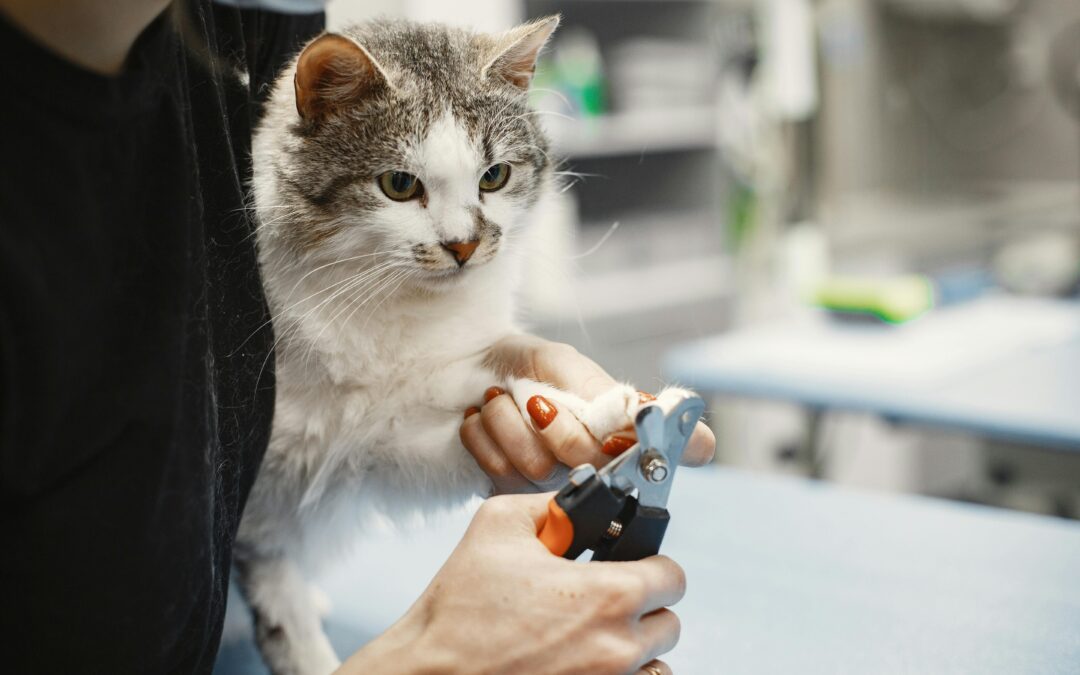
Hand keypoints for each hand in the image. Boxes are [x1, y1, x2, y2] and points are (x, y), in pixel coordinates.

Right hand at [336, 493, 682, 673]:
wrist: (431, 672)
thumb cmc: (460, 606)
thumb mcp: (499, 524)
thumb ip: (553, 504)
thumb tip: (581, 500)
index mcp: (608, 595)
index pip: (672, 576)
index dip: (651, 563)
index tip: (629, 564)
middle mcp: (619, 647)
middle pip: (669, 622)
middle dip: (643, 605)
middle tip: (604, 598)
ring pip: (656, 663)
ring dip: (635, 647)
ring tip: (592, 633)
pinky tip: (586, 660)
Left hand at [461, 334, 714, 491]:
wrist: (467, 367)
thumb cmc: (527, 366)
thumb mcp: (572, 370)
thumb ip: (615, 402)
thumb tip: (687, 433)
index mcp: (623, 433)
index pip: (675, 451)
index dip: (663, 445)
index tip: (625, 434)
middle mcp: (596, 469)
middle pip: (585, 459)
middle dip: (550, 421)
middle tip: (533, 398)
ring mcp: (551, 489)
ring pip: (533, 466)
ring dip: (507, 421)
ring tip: (501, 401)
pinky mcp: (508, 497)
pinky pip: (496, 474)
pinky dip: (482, 435)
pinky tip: (481, 421)